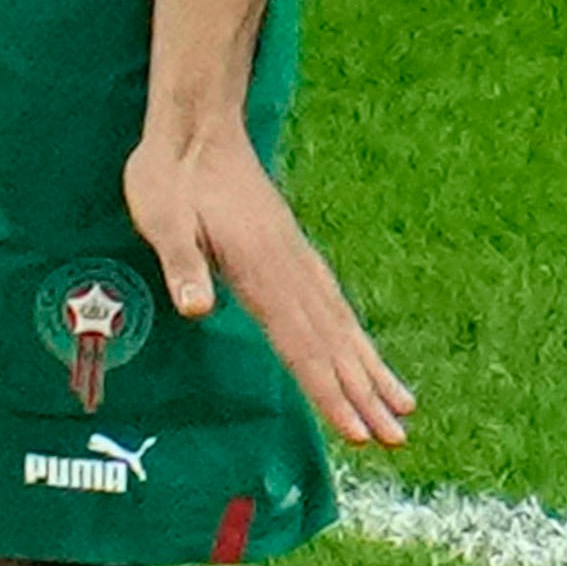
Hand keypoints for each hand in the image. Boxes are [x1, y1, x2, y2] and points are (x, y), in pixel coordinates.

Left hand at [122, 124, 416, 453]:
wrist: (196, 126)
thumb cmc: (169, 176)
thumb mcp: (161, 218)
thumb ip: (182, 263)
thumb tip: (196, 309)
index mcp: (259, 268)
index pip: (300, 343)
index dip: (329, 391)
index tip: (357, 430)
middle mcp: (288, 268)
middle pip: (332, 344)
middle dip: (364, 395)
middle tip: (398, 439)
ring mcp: (295, 259)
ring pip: (340, 325)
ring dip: (371, 369)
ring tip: (406, 406)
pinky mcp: (291, 251)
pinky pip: (332, 304)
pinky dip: (354, 336)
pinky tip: (364, 352)